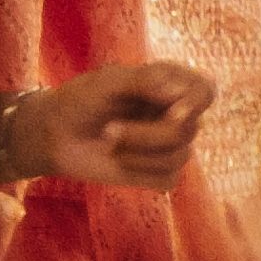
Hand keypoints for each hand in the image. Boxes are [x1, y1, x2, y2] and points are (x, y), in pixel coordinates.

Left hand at [12, 56, 216, 191]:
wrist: (55, 135)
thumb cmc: (81, 101)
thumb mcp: (107, 82)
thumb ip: (144, 81)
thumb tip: (178, 94)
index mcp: (170, 84)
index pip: (205, 91)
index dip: (196, 103)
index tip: (174, 113)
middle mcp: (176, 114)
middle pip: (189, 130)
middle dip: (147, 135)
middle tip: (109, 130)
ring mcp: (170, 145)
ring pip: (179, 156)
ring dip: (138, 153)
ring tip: (108, 142)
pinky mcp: (160, 173)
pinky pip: (169, 178)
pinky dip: (140, 172)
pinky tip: (119, 162)